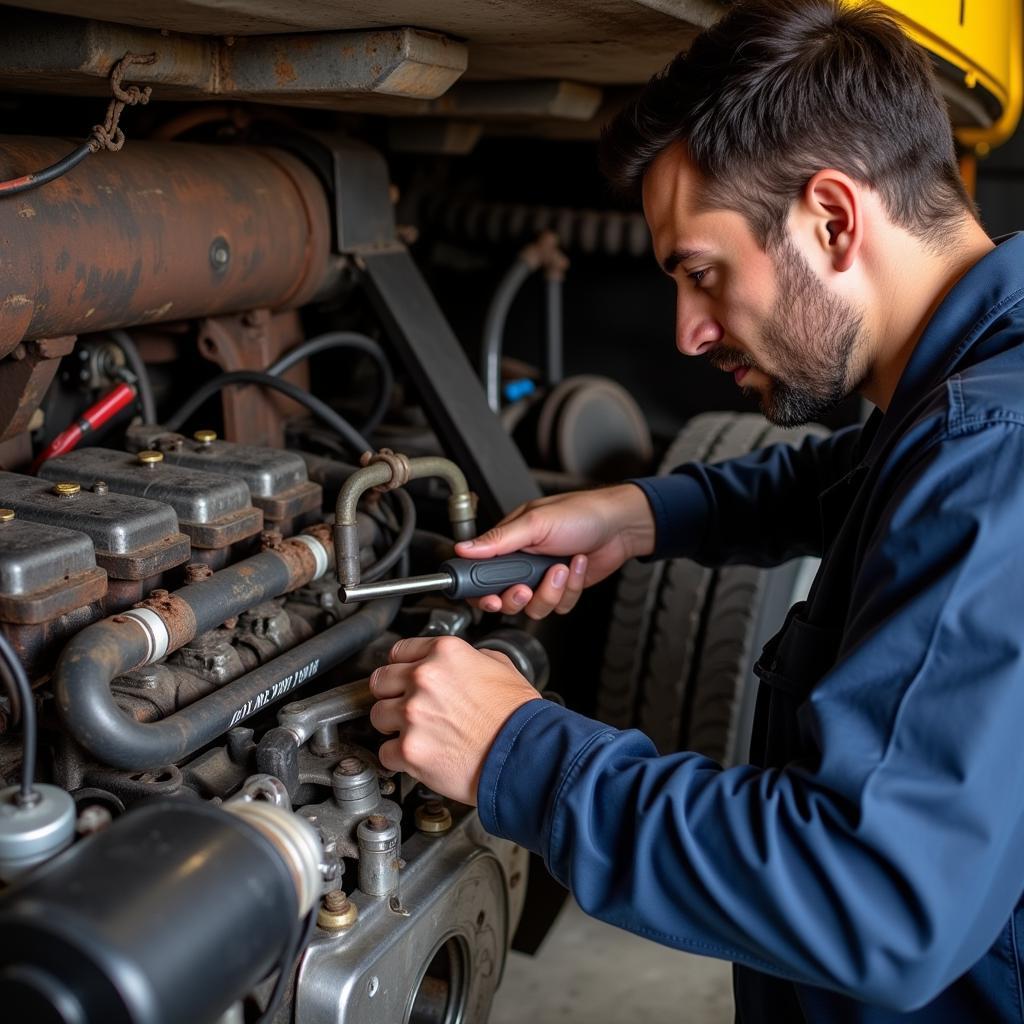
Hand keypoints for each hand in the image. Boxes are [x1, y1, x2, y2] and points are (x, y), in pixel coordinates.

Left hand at [369, 635, 540, 804]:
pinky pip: (385, 752)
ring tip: (417, 734)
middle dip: (392, 695)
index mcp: (445, 653)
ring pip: (377, 716)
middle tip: (406, 707)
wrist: (526, 754)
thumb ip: (472, 658)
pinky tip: (418, 756)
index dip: (402, 667)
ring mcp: (413, 714)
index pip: (399, 651)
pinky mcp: (410, 750)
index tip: (404, 678)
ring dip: (393, 726)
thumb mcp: (501, 667)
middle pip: (380, 681)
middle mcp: (424, 678)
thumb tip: (462, 663)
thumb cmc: (519, 716)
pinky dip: (398, 758)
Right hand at [455, 483, 654, 618]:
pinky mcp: (563, 589)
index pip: (481, 574)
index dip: (482, 592)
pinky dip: (570, 589)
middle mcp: (522, 562)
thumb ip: (498, 540)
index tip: (490, 597)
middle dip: (518, 597)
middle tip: (526, 587)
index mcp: (508, 543)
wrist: (620, 526)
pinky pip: (558, 606)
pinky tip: (576, 565)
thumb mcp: (534, 523)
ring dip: (550, 590)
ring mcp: (543, 578)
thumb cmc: (581, 513)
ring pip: (533, 607)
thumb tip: (463, 548)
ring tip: (561, 567)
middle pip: (505, 599)